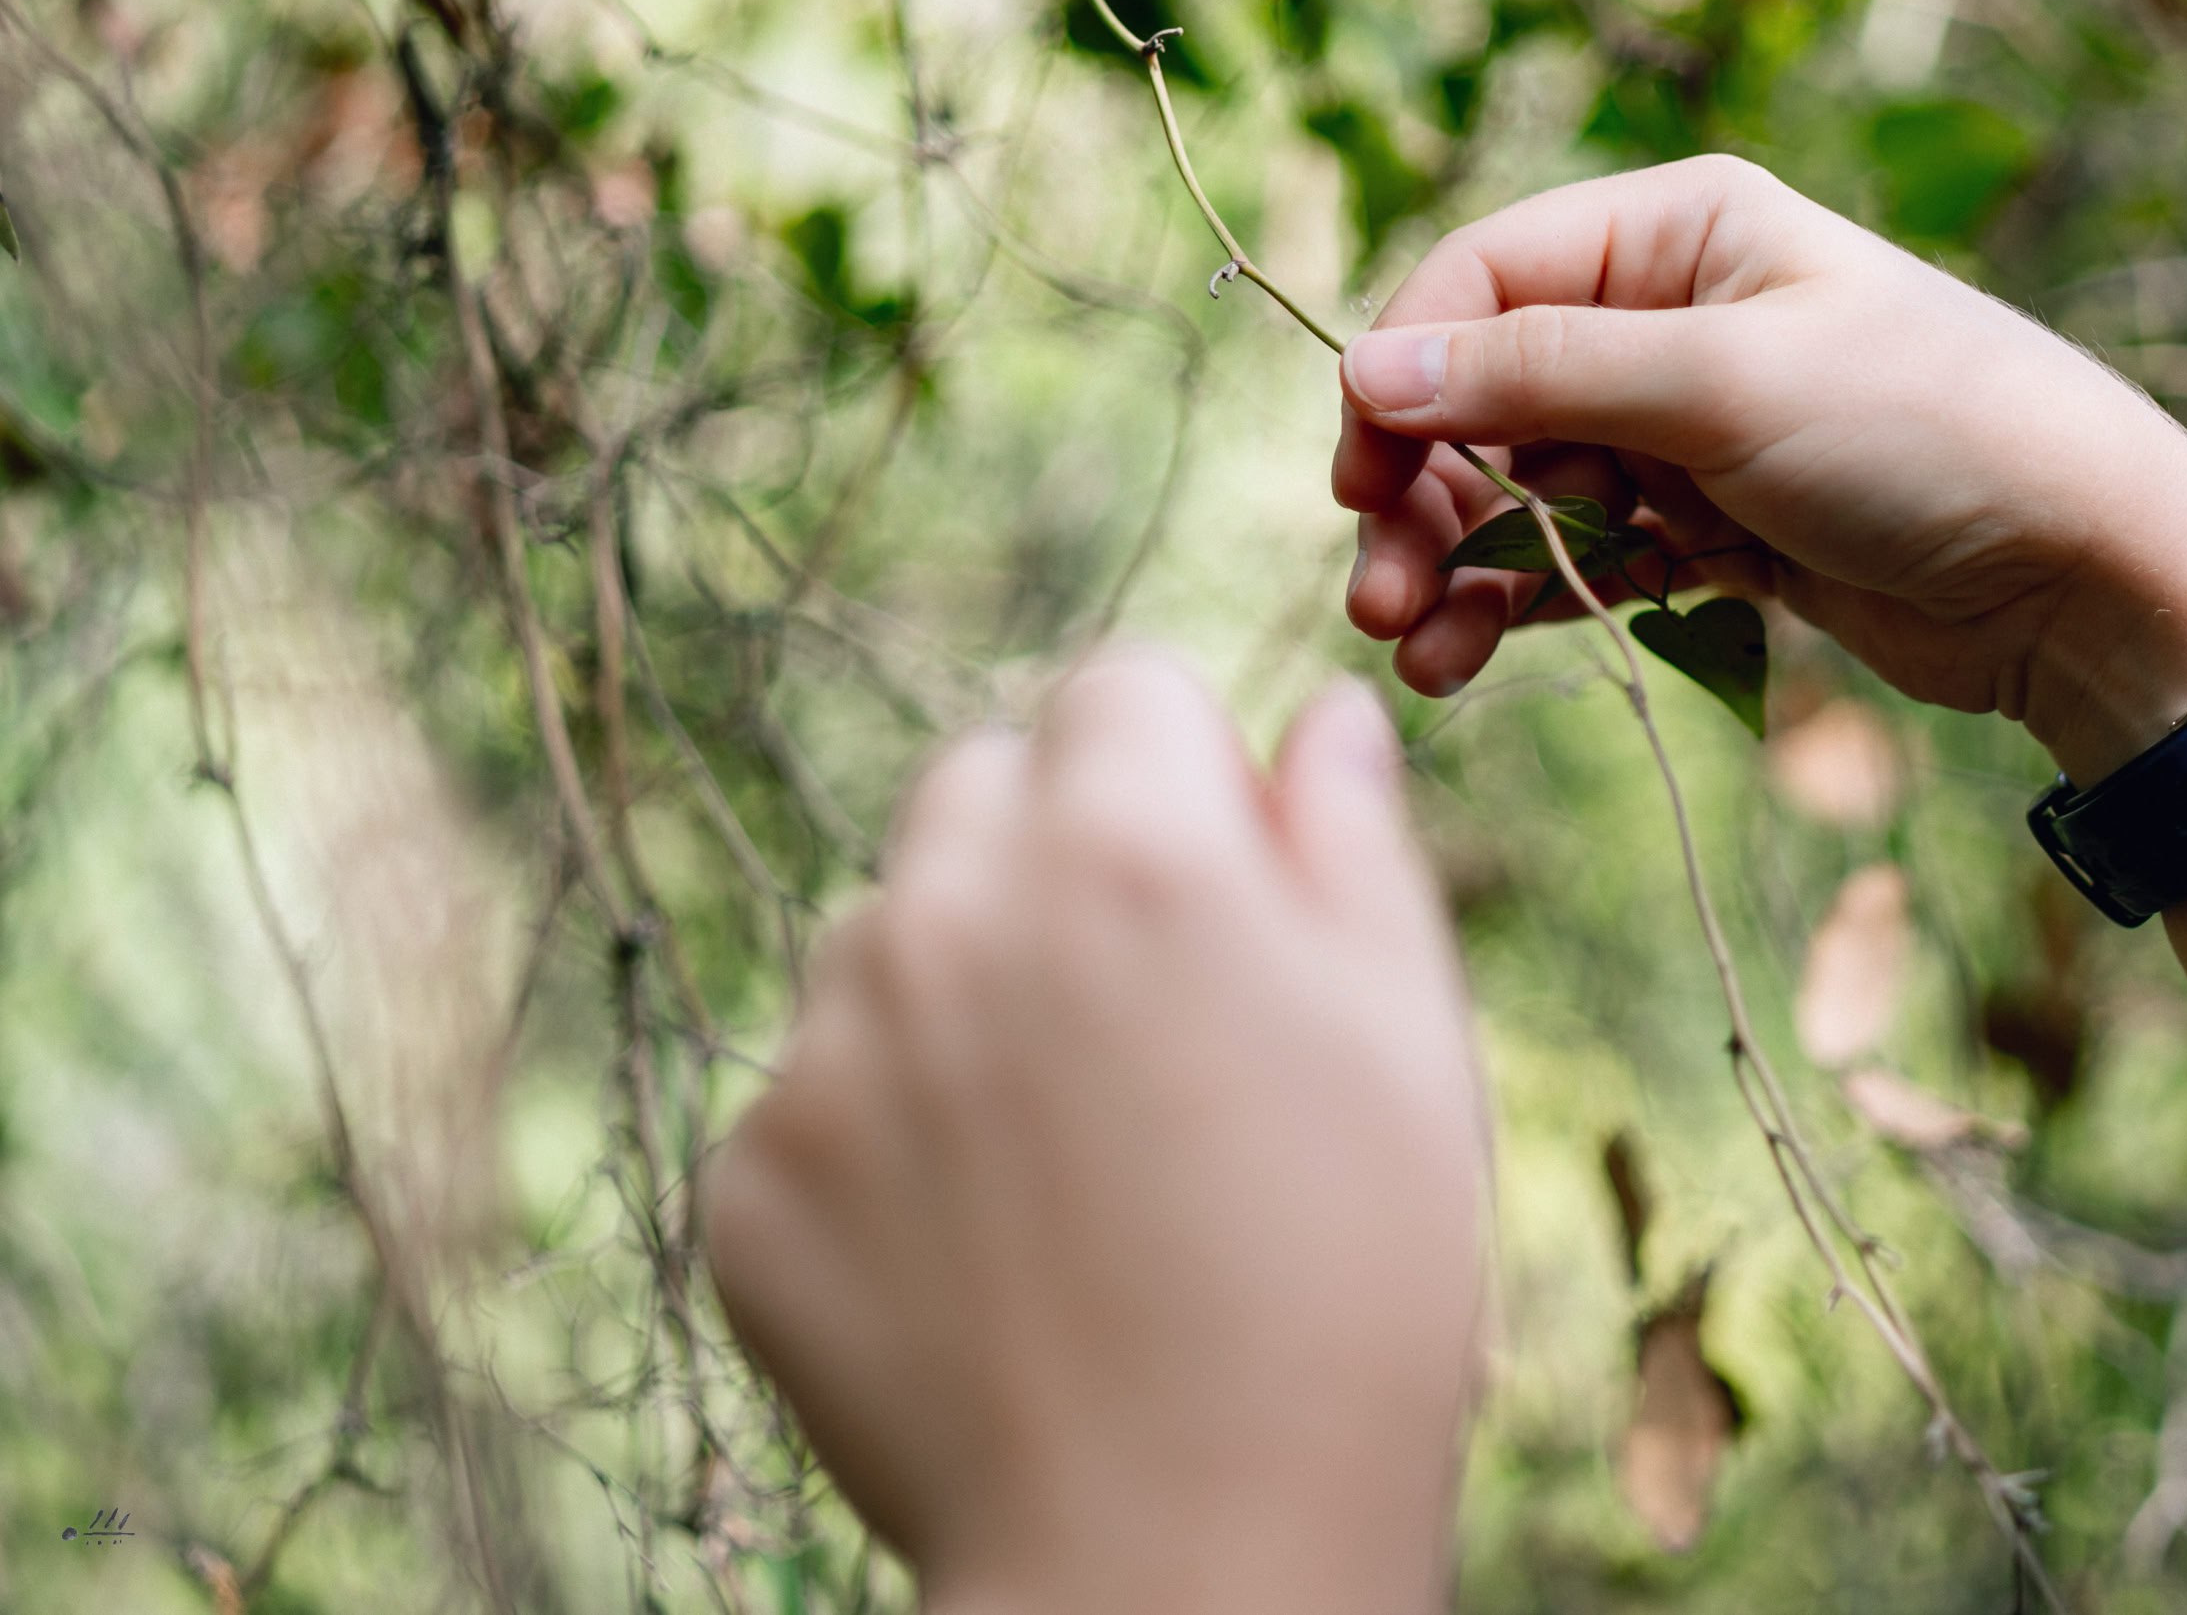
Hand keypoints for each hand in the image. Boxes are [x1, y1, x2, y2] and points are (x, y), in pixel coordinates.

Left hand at [704, 651, 1485, 1614]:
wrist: (1179, 1555)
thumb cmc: (1345, 1291)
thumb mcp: (1408, 1037)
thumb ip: (1351, 837)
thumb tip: (1319, 716)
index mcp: (1132, 844)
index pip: (1119, 687)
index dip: (1182, 772)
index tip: (1218, 878)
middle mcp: (950, 909)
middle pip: (979, 785)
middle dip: (1054, 850)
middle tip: (1142, 1015)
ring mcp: (826, 1046)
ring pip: (884, 932)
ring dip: (959, 986)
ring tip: (1065, 1156)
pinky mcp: (749, 1178)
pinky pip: (812, 1090)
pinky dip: (881, 1137)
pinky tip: (981, 1249)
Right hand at [1332, 154, 2186, 781]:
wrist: (2084, 578)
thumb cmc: (1927, 436)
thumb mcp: (1724, 384)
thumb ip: (1539, 375)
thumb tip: (1366, 367)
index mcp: (1677, 232)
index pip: (1481, 279)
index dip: (1403, 372)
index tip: (1359, 477)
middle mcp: (1669, 319)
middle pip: (1483, 397)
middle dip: (1421, 495)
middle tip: (1379, 597)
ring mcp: (1684, 430)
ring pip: (1519, 491)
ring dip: (1456, 567)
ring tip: (1417, 656)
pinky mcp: (1704, 530)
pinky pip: (1576, 560)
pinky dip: (1519, 605)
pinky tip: (1464, 661)